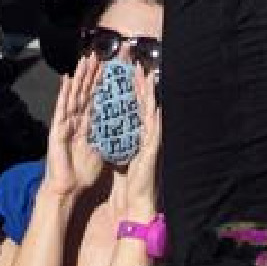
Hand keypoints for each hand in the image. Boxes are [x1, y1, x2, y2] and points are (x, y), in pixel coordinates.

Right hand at [43, 54, 106, 197]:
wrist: (68, 189)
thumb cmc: (84, 173)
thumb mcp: (103, 150)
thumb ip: (110, 137)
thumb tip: (124, 129)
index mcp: (89, 125)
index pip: (97, 99)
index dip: (103, 83)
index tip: (111, 67)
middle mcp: (77, 120)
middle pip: (86, 92)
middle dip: (92, 73)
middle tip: (98, 54)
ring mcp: (67, 123)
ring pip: (75, 94)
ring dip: (80, 77)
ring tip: (86, 59)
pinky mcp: (58, 128)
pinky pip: (62, 107)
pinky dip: (65, 92)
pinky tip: (68, 78)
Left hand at [111, 67, 160, 218]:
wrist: (136, 199)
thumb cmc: (130, 179)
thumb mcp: (121, 153)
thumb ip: (119, 139)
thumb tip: (110, 127)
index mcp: (136, 134)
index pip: (133, 106)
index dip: (131, 89)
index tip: (128, 72)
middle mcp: (145, 134)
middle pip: (142, 105)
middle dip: (141, 85)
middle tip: (137, 66)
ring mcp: (151, 141)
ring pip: (150, 113)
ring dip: (149, 96)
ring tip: (148, 78)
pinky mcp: (152, 151)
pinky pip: (153, 132)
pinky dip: (155, 120)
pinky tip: (156, 108)